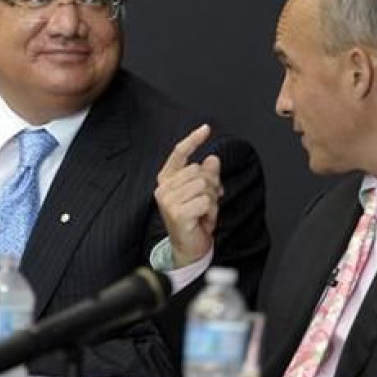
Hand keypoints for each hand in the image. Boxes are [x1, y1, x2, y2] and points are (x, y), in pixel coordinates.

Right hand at [155, 124, 223, 267]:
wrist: (189, 248)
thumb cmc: (195, 219)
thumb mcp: (203, 193)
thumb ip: (207, 175)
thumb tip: (212, 158)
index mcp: (167, 180)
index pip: (179, 154)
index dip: (193, 140)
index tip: (206, 128)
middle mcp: (163, 188)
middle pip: (198, 171)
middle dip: (211, 185)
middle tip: (208, 202)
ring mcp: (168, 201)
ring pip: (203, 185)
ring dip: (212, 200)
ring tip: (205, 212)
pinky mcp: (176, 213)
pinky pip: (205, 201)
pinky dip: (211, 211)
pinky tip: (204, 220)